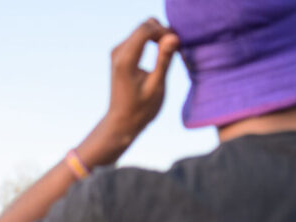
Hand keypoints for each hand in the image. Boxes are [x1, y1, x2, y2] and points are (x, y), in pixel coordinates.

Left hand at [80, 18, 179, 166]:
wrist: (122, 122)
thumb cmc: (141, 109)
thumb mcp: (157, 86)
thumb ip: (164, 60)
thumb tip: (173, 36)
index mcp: (125, 60)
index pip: (146, 30)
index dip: (164, 32)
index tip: (177, 45)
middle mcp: (118, 52)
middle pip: (144, 26)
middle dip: (162, 32)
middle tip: (176, 49)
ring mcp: (117, 52)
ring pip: (142, 30)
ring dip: (158, 36)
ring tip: (170, 54)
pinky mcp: (120, 54)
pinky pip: (138, 38)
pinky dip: (152, 41)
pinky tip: (161, 55)